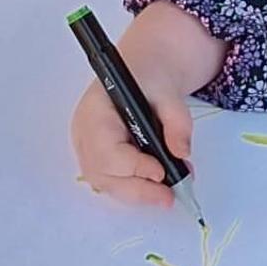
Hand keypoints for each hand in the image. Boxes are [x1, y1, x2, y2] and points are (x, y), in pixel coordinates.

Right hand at [70, 30, 195, 207]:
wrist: (143, 68)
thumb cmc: (149, 76)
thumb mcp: (169, 91)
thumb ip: (177, 122)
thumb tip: (181, 153)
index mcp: (96, 109)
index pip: (107, 150)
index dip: (134, 167)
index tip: (162, 171)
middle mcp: (84, 130)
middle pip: (102, 173)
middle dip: (137, 189)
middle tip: (168, 197)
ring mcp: (86, 145)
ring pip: (104, 182)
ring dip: (136, 192)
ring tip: (166, 193)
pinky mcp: (96, 155)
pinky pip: (109, 179)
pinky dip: (132, 186)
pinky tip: (155, 185)